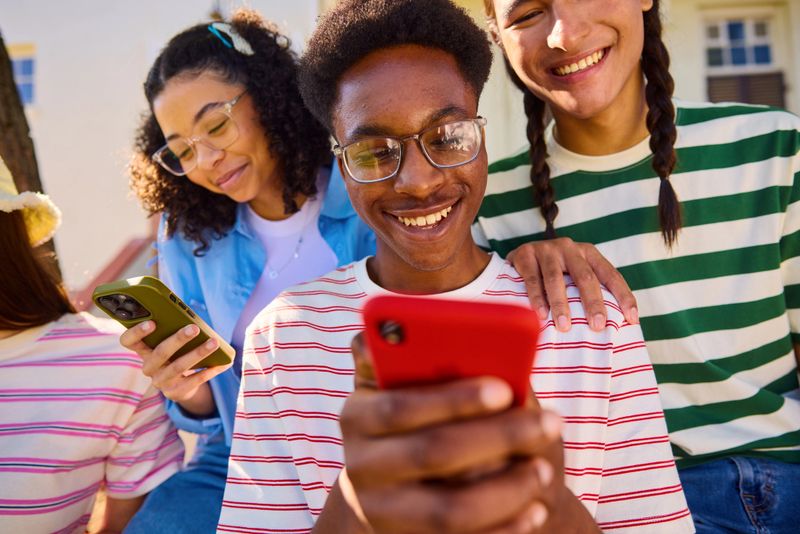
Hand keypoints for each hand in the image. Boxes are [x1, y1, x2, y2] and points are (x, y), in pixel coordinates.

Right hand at [119, 321, 231, 415]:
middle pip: (160, 353)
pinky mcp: (175, 392)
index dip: (137, 332)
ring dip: (198, 353)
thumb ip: (173, 332)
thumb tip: (194, 321)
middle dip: (178, 339)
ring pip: (179, 366)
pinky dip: (210, 370)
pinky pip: (194, 380)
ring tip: (214, 342)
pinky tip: (222, 362)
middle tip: (194, 328)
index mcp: (143, 350)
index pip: (128, 341)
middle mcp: (149, 367)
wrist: (180, 385)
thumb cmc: (176, 354)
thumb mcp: (169, 344)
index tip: (152, 322)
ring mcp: (161, 381)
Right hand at [329, 334, 597, 533]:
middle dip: (499, 435)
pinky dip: (504, 527)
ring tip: (544, 469)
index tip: (504, 389)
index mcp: (357, 414)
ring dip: (507, 488)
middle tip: (551, 422)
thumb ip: (434, 365)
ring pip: (450, 508)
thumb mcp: (413, 388)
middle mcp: (360, 464)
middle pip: (432, 452)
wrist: (394, 485)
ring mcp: (380, 511)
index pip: (401, 405)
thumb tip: (488, 351)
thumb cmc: (419, 419)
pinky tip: (534, 507)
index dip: (453, 398)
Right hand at [508, 237, 637, 331]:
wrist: (518, 258)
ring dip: (561, 304)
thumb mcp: (573, 276)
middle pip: (585, 276)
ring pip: (556, 279)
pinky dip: (537, 299)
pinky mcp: (525, 255)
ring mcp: (546, 249)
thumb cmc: (552, 274)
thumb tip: (614, 326)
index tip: (631, 319)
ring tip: (564, 326)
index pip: (610, 274)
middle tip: (597, 325)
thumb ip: (588, 292)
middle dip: (593, 302)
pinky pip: (532, 280)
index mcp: (587, 253)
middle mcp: (569, 248)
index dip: (623, 296)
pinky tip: (541, 315)